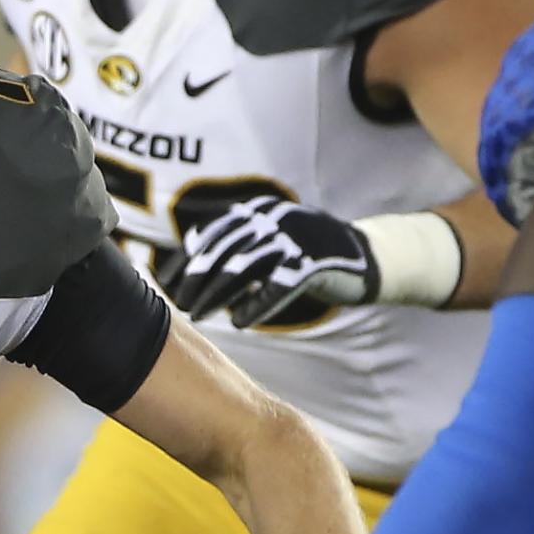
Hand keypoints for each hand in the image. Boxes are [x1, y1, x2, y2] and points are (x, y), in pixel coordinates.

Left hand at [167, 196, 378, 328]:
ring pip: (246, 267)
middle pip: (224, 250)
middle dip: (196, 279)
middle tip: (178, 304)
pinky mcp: (316, 264)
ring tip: (198, 314)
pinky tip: (238, 322)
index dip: (187, 260)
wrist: (367, 257)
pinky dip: (257, 304)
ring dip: (217, 293)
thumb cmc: (307, 253)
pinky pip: (280, 286)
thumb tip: (191, 250)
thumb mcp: (269, 239)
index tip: (166, 284)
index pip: (212, 234)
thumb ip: (234, 242)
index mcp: (258, 211)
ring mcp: (297, 240)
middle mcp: (274, 220)